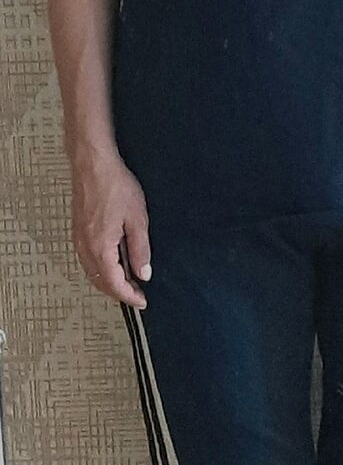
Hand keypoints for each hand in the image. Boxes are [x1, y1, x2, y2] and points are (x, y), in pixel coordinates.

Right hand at [69, 145, 150, 308]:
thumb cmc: (114, 185)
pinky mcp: (78, 230)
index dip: (129, 296)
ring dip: (108, 281)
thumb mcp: (137, 219)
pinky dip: (100, 269)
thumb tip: (143, 273)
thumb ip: (140, 249)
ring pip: (92, 272)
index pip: (114, 284)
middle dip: (119, 292)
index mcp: (100, 247)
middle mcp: (85, 247)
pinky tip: (112, 263)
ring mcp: (79, 239)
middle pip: (100, 282)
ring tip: (128, 281)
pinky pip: (87, 259)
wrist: (93, 164)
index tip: (142, 301)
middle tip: (137, 294)